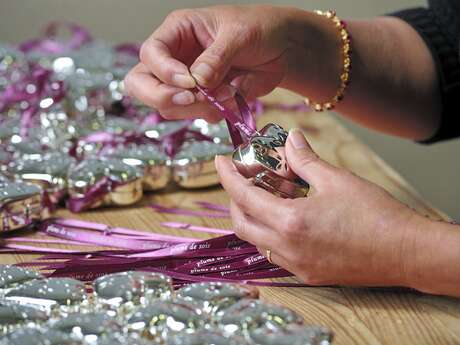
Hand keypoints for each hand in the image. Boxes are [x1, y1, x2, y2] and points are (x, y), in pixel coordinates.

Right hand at [124, 5, 340, 121]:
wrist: (283, 49)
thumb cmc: (259, 29)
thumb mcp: (239, 35)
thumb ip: (215, 58)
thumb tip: (196, 81)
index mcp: (177, 32)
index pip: (150, 55)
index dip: (163, 72)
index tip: (189, 83)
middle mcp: (174, 59)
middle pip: (141, 85)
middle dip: (164, 97)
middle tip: (192, 99)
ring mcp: (186, 83)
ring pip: (170, 107)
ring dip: (198, 107)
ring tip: (230, 92)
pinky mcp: (202, 101)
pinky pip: (197, 116)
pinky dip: (216, 113)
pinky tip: (234, 99)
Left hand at [215, 129, 422, 286]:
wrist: (405, 251)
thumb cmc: (374, 214)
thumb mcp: (336, 179)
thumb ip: (305, 159)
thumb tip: (290, 139)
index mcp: (290, 222)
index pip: (243, 196)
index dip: (228, 176)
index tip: (220, 161)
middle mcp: (287, 248)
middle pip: (241, 223)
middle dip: (236, 198)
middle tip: (245, 178)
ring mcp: (296, 265)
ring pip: (257, 240)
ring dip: (254, 216)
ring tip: (270, 194)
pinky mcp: (308, 274)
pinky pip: (275, 253)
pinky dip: (271, 233)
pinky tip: (286, 216)